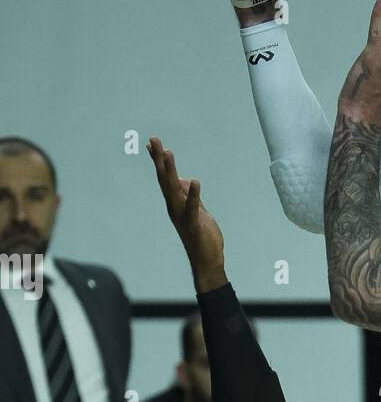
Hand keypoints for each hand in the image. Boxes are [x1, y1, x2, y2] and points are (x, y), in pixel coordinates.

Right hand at [147, 137, 225, 289]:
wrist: (207, 261)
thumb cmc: (203, 237)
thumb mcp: (198, 211)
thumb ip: (191, 196)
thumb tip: (185, 180)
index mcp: (176, 203)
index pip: (166, 178)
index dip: (160, 160)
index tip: (153, 143)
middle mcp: (175, 207)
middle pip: (165, 179)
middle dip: (160, 159)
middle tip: (154, 140)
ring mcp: (182, 215)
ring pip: (174, 189)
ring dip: (171, 171)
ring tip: (168, 153)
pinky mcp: (194, 224)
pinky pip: (193, 207)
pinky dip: (193, 194)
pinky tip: (195, 181)